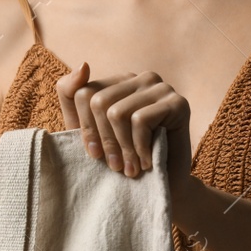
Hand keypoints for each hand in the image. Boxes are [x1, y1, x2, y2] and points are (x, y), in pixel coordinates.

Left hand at [54, 62, 193, 193]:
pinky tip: (147, 163)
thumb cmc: (123, 158)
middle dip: (104, 141)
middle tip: (115, 166)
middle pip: (99, 102)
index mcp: (121, 82)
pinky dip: (139, 148)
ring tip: (130, 169)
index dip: (86, 129)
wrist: (162, 186)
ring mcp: (162, 88)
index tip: (96, 155)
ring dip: (123, 149)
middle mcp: (142, 79)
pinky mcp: (178, 103)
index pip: (84, 94)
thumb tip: (83, 64)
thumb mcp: (87, 129)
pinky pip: (141, 120)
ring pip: (118, 112)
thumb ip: (72, 95)